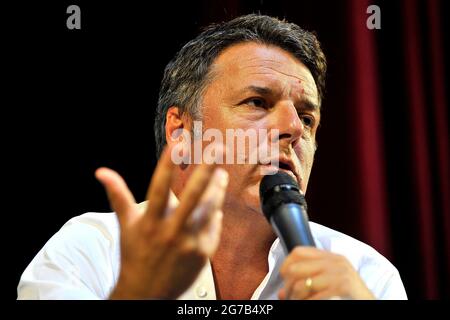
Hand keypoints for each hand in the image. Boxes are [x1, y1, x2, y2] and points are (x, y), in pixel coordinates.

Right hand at [95, 145, 228, 298]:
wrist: (147, 292)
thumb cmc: (134, 254)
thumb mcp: (124, 225)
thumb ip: (117, 195)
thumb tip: (101, 171)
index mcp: (149, 222)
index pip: (159, 187)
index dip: (168, 164)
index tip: (177, 142)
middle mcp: (171, 231)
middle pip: (192, 196)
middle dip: (207, 170)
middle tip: (218, 148)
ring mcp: (190, 243)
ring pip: (209, 209)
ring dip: (217, 189)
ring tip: (222, 174)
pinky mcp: (204, 253)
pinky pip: (214, 226)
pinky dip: (214, 214)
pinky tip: (215, 205)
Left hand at [279, 247, 374, 299]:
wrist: (370, 303)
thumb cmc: (348, 296)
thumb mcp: (330, 282)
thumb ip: (308, 281)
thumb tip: (282, 293)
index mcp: (331, 257)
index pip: (298, 251)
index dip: (286, 264)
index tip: (284, 278)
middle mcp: (335, 262)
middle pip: (295, 268)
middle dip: (288, 285)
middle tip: (289, 296)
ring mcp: (339, 274)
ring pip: (300, 285)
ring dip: (295, 298)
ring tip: (298, 302)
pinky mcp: (342, 286)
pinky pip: (313, 297)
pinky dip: (306, 303)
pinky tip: (309, 304)